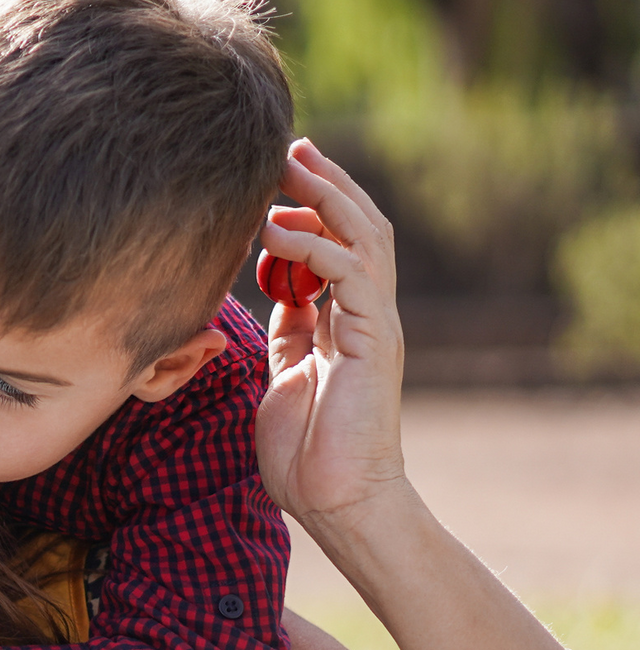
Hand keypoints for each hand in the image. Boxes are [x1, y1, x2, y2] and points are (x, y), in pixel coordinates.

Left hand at [255, 140, 410, 528]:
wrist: (338, 502)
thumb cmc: (307, 452)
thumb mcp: (285, 375)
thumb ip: (288, 331)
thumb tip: (278, 293)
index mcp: (344, 321)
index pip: (335, 244)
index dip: (311, 204)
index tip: (275, 174)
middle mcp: (366, 315)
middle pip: (356, 228)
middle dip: (324, 184)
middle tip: (288, 147)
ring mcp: (375, 325)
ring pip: (363, 239)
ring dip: (326, 198)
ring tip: (288, 167)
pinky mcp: (374, 341)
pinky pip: (351, 277)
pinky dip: (317, 246)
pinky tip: (279, 229)